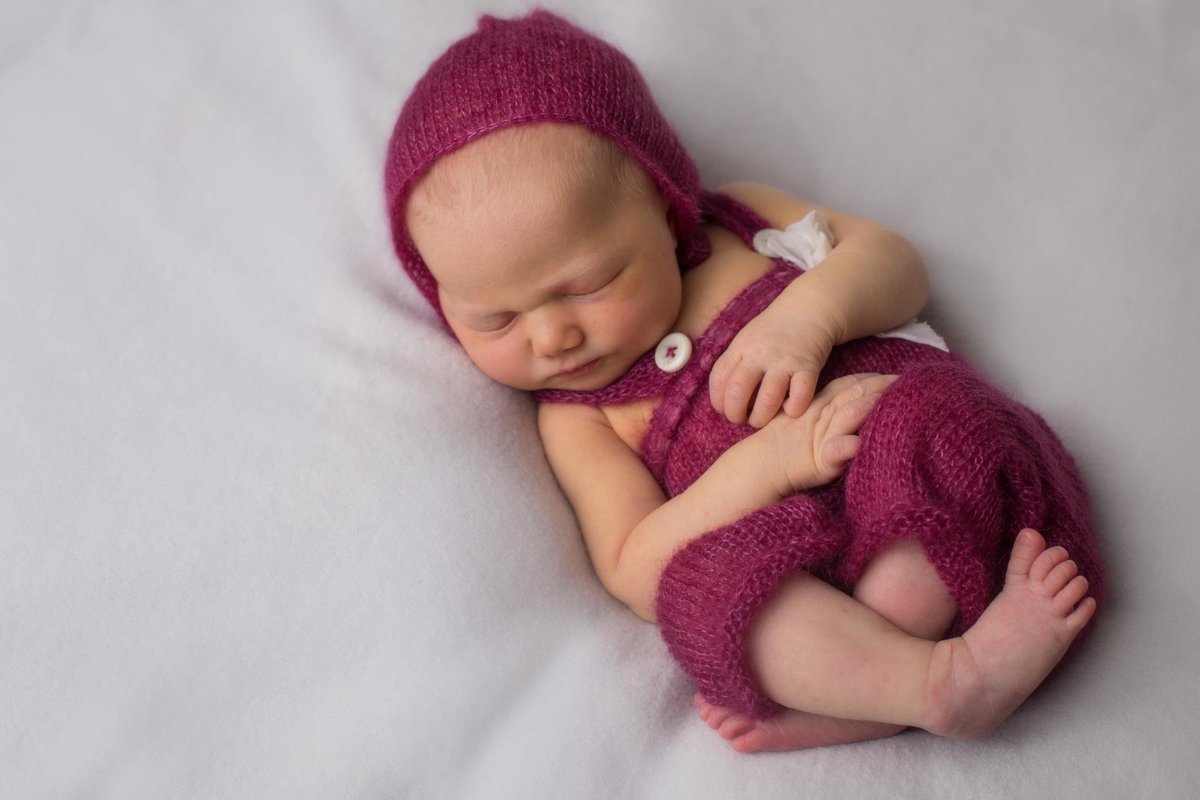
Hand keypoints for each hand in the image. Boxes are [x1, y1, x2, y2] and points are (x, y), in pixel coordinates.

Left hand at [709, 307, 838, 428]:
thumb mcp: (747, 340)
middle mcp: (759, 354)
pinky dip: (794, 409)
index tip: (724, 410)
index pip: (718, 379)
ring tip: (761, 420)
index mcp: (740, 348)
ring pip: (767, 399)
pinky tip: (790, 409)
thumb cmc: (773, 332)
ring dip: (761, 418)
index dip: (717, 402)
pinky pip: (800, 396)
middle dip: (735, 414)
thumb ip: (735, 364)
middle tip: (742, 420)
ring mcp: (784, 361)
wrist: (808, 309)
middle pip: (737, 391)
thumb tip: (723, 398)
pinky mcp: (808, 367)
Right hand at [759, 373, 897, 494]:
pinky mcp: (821, 460)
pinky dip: (848, 446)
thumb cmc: (787, 441)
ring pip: (848, 415)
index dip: (874, 378)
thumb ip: (832, 407)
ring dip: (869, 407)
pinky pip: (836, 450)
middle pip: (855, 394)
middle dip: (880, 387)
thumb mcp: (810, 417)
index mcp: (822, 402)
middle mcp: (825, 415)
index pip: (851, 384)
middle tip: (906, 381)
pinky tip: (860, 443)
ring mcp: (824, 436)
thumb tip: (859, 400)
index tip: (897, 375)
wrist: (762, 464)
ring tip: (892, 401)